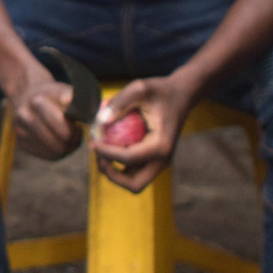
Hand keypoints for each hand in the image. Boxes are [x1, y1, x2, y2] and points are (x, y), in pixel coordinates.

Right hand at [3, 68, 84, 161]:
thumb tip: (94, 116)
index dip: (76, 132)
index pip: (63, 130)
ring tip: (69, 138)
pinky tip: (58, 141)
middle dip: (72, 143)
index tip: (79, 127)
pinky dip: (56, 152)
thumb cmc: (54, 94)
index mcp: (38, 102)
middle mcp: (25, 116)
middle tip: (76, 136)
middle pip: (58, 144)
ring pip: (53, 152)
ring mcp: (20, 130)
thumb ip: (80, 101)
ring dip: (65, 148)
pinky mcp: (20, 142)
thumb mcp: (67, 91)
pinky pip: (45, 155)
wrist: (27, 93)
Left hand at [91, 75, 193, 192]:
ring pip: (134, 182)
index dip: (106, 153)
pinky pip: (134, 172)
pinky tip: (109, 148)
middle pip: (134, 184)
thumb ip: (120, 102)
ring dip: (114, 174)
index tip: (91, 143)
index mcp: (161, 146)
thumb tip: (100, 121)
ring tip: (101, 153)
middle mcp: (163, 160)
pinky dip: (120, 167)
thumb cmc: (160, 90)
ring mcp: (160, 162)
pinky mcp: (154, 160)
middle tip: (98, 157)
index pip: (129, 159)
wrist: (180, 95)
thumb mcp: (140, 88)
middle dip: (112, 175)